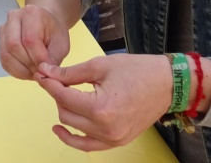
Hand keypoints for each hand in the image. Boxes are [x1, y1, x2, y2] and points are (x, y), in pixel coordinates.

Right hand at [0, 4, 70, 79]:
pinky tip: (26, 72)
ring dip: (20, 70)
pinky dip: (15, 71)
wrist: (45, 24)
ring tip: (34, 73)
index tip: (47, 69)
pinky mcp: (0, 40)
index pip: (29, 39)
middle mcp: (14, 17)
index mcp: (32, 13)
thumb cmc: (54, 32)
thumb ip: (54, 58)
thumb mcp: (62, 44)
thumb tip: (43, 73)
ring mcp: (4, 28)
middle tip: (40, 72)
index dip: (37, 58)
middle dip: (28, 64)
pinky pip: (3, 60)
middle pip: (13, 45)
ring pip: (6, 54)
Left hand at [35, 54, 172, 150]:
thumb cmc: (137, 70)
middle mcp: (106, 128)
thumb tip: (45, 72)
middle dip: (56, 95)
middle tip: (55, 79)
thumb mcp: (99, 65)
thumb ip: (69, 73)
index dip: (49, 83)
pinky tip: (60, 128)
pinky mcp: (117, 142)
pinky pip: (88, 145)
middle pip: (65, 113)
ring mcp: (112, 138)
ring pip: (73, 128)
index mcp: (101, 108)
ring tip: (63, 95)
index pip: (63, 97)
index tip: (42, 73)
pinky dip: (73, 138)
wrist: (169, 84)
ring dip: (64, 111)